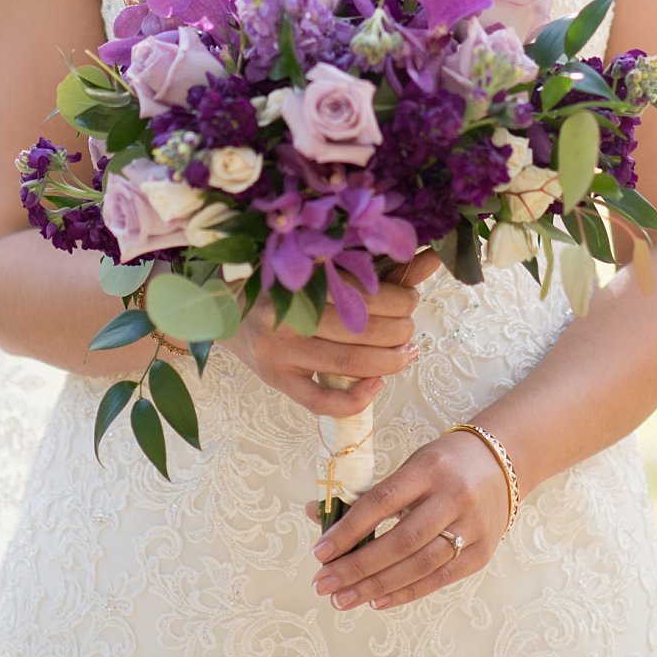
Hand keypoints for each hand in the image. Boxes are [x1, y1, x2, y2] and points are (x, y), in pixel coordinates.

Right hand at [226, 247, 440, 417]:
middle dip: (399, 329)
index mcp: (299, 276)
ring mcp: (279, 351)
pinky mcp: (277, 381)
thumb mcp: (324, 268)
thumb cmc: (286, 282)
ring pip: (348, 363)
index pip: (362, 290)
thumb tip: (432, 256)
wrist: (224, 308)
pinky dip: (358, 398)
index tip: (410, 299)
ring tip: (407, 352)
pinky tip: (378, 384)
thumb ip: (377, 264)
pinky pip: (321, 401)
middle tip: (409, 326)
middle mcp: (285, 314)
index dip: (398, 298)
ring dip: (390, 360)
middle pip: (360, 327)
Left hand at [303, 426, 512, 612]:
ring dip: (376, 586)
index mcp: (429, 468)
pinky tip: (377, 601)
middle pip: (400, 541)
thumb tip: (318, 516)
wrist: (502, 463)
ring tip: (342, 599)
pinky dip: (405, 593)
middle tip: (323, 584)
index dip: (349, 529)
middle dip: (357, 567)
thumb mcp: (410, 466)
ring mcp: (471, 528)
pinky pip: (439, 580)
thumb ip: (369, 494)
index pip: (382, 501)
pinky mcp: (482, 553)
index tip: (320, 552)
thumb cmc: (444, 464)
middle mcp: (453, 497)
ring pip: (419, 565)